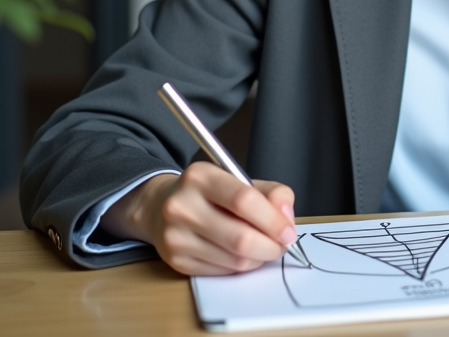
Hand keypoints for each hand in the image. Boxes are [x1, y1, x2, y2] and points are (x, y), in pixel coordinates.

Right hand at [100, 162, 297, 275]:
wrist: (160, 206)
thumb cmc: (209, 193)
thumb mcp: (239, 179)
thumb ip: (271, 193)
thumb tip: (287, 219)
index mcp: (200, 177)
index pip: (244, 200)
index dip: (273, 220)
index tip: (289, 232)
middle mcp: (182, 206)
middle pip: (240, 237)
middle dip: (270, 247)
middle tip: (282, 246)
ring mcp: (175, 236)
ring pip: (233, 260)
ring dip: (258, 258)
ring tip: (264, 248)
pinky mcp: (175, 260)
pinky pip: (221, 271)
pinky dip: (240, 266)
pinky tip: (241, 254)